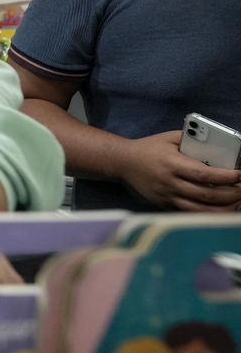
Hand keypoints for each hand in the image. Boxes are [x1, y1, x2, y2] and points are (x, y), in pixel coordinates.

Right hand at [116, 131, 240, 211]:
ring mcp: (167, 196)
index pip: (203, 174)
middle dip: (230, 194)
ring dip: (222, 209)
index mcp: (172, 164)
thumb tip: (217, 146)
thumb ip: (192, 140)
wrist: (123, 163)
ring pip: (200, 209)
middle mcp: (170, 183)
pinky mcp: (165, 205)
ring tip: (237, 204)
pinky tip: (220, 210)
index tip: (240, 175)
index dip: (225, 177)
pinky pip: (190, 213)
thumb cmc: (149, 148)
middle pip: (206, 194)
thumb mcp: (170, 138)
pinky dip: (208, 214)